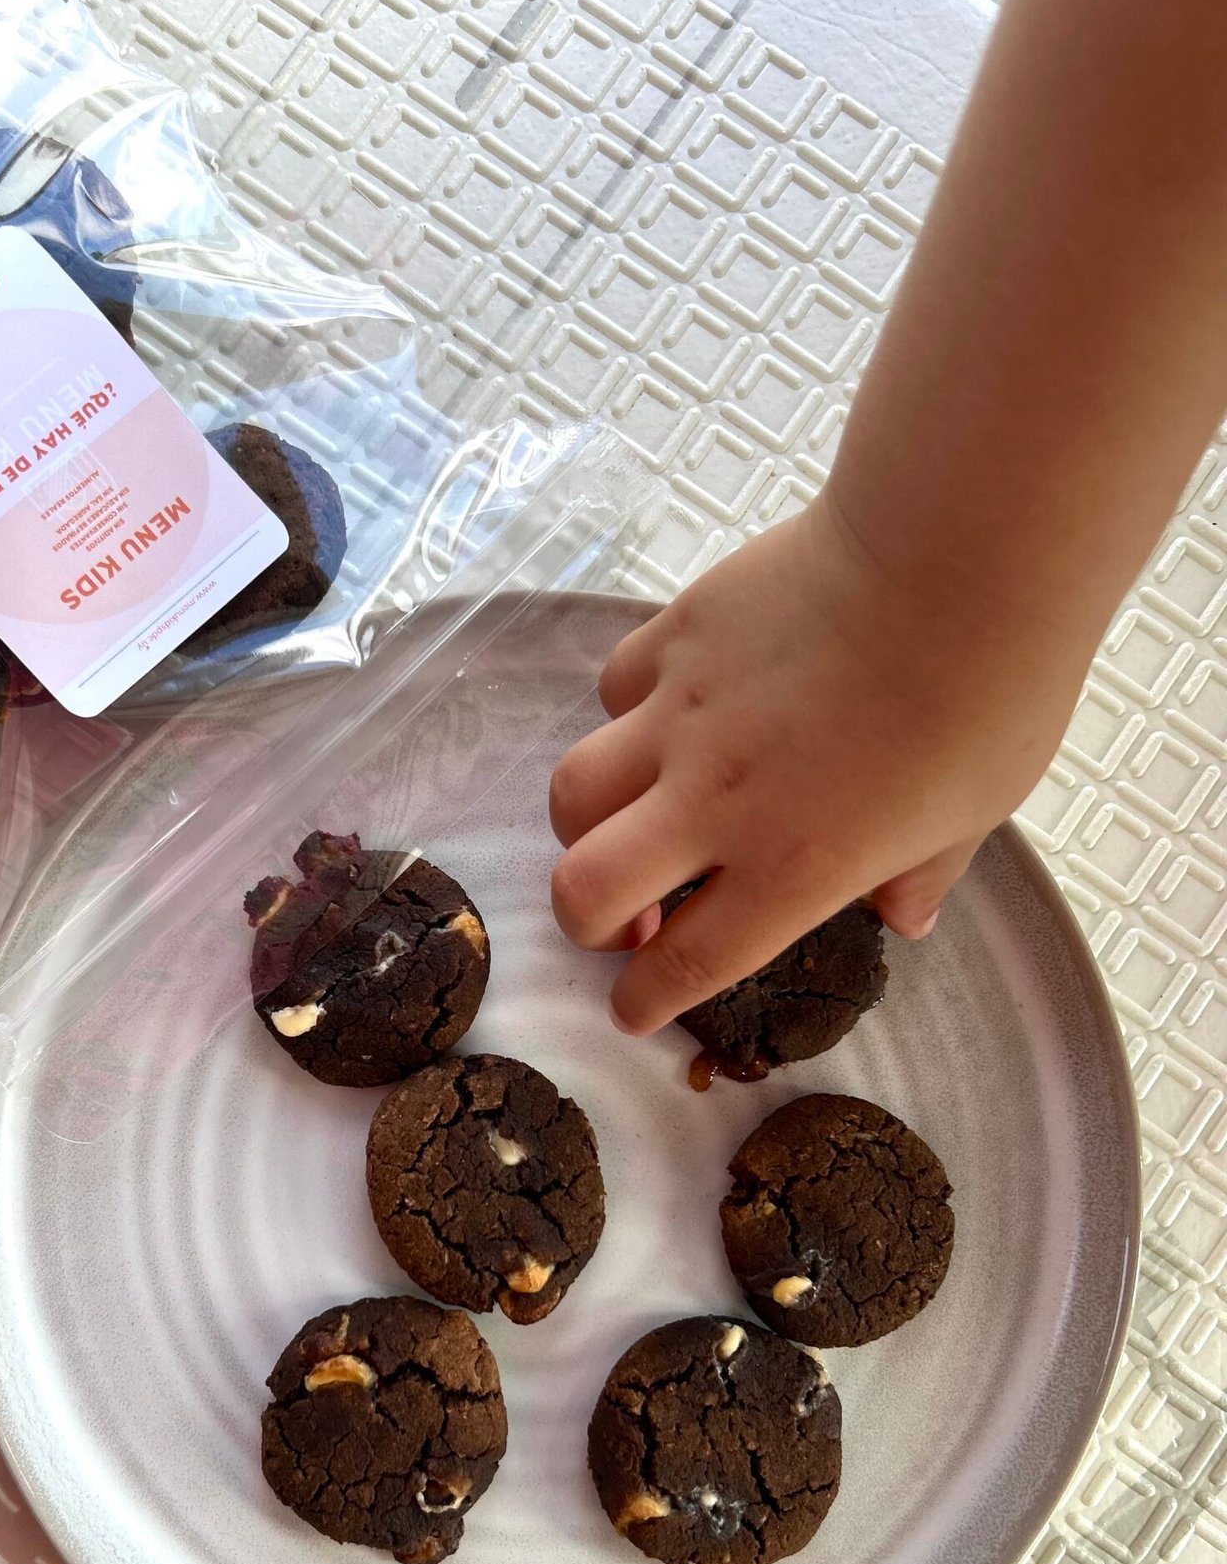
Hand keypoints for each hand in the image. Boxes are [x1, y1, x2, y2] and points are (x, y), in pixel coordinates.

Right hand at [548, 490, 1093, 1034]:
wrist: (955, 556)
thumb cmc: (989, 692)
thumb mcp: (975, 812)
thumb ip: (921, 873)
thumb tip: (902, 916)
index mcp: (792, 868)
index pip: (684, 965)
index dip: (644, 1000)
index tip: (632, 1007)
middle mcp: (715, 805)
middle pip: (586, 892)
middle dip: (588, 925)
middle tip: (624, 916)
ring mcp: (682, 717)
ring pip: (574, 793)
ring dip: (586, 826)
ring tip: (627, 818)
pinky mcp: (676, 636)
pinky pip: (614, 690)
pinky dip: (626, 714)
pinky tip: (670, 709)